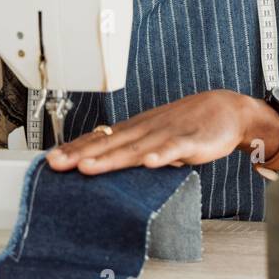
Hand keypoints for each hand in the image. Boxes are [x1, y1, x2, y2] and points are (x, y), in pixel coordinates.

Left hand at [44, 90, 278, 174]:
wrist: (228, 110)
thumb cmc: (190, 124)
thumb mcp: (155, 135)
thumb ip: (133, 148)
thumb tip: (105, 160)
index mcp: (137, 129)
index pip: (100, 139)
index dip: (75, 149)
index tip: (49, 159)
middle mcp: (146, 130)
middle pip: (109, 144)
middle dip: (80, 154)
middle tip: (54, 164)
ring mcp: (167, 135)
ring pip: (135, 149)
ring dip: (111, 158)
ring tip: (87, 167)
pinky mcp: (191, 142)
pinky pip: (175, 149)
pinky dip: (162, 156)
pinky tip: (150, 162)